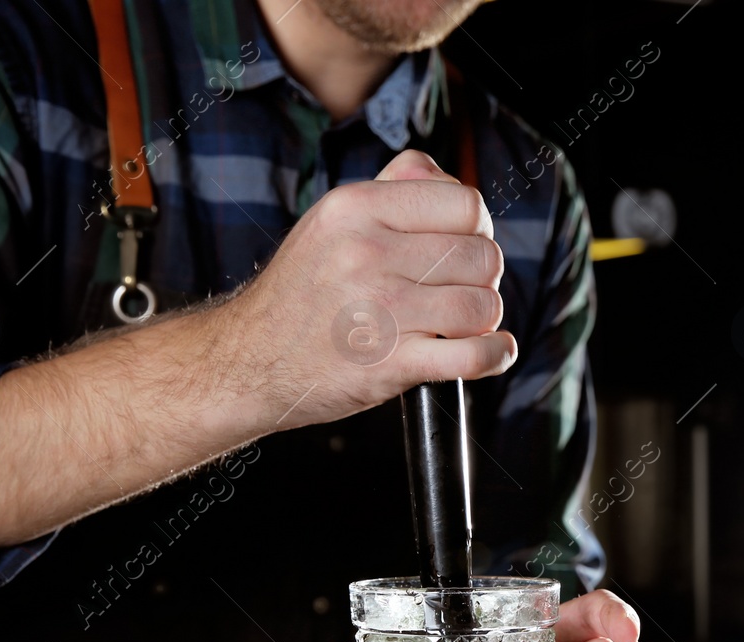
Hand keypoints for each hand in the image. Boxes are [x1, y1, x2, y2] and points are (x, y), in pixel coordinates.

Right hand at [211, 149, 515, 432]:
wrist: (247, 361)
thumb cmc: (298, 295)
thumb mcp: (330, 222)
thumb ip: (391, 190)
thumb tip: (444, 175)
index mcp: (357, 209)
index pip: (465, 204)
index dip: (478, 228)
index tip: (466, 248)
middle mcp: (368, 254)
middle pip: (481, 255)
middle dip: (483, 276)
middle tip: (462, 291)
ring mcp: (381, 311)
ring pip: (483, 304)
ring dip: (485, 318)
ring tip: (463, 324)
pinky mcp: (390, 364)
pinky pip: (475, 355)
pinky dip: (496, 355)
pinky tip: (492, 351)